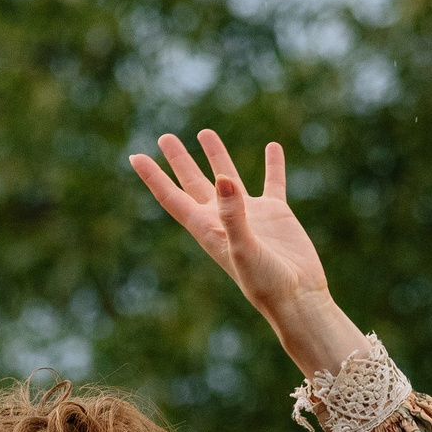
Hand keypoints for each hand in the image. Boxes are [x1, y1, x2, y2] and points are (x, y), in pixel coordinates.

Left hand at [130, 131, 363, 375]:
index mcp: (207, 229)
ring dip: (217, 156)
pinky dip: (273, 164)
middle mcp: (223, 219)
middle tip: (164, 137)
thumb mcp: (244, 247)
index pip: (172, 198)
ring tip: (205, 132)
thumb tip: (223, 179)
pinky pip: (273, 182)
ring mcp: (250, 214)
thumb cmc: (265, 282)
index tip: (134, 156)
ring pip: (228, 177)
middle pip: (194, 183)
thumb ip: (233, 213)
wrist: (297, 298)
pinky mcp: (276, 214)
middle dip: (178, 160)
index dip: (153, 177)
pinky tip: (272, 146)